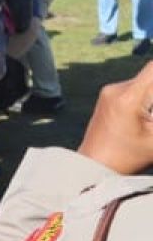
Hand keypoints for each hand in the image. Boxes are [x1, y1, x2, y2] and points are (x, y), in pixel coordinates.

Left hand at [78, 60, 152, 174]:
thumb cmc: (125, 157)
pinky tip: (145, 117)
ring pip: (144, 82)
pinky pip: (134, 89)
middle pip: (151, 76)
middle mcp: (116, 88)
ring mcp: (109, 91)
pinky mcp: (108, 96)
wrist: (93, 164)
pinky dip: (146, 98)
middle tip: (151, 119)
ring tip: (148, 121)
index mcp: (128, 97)